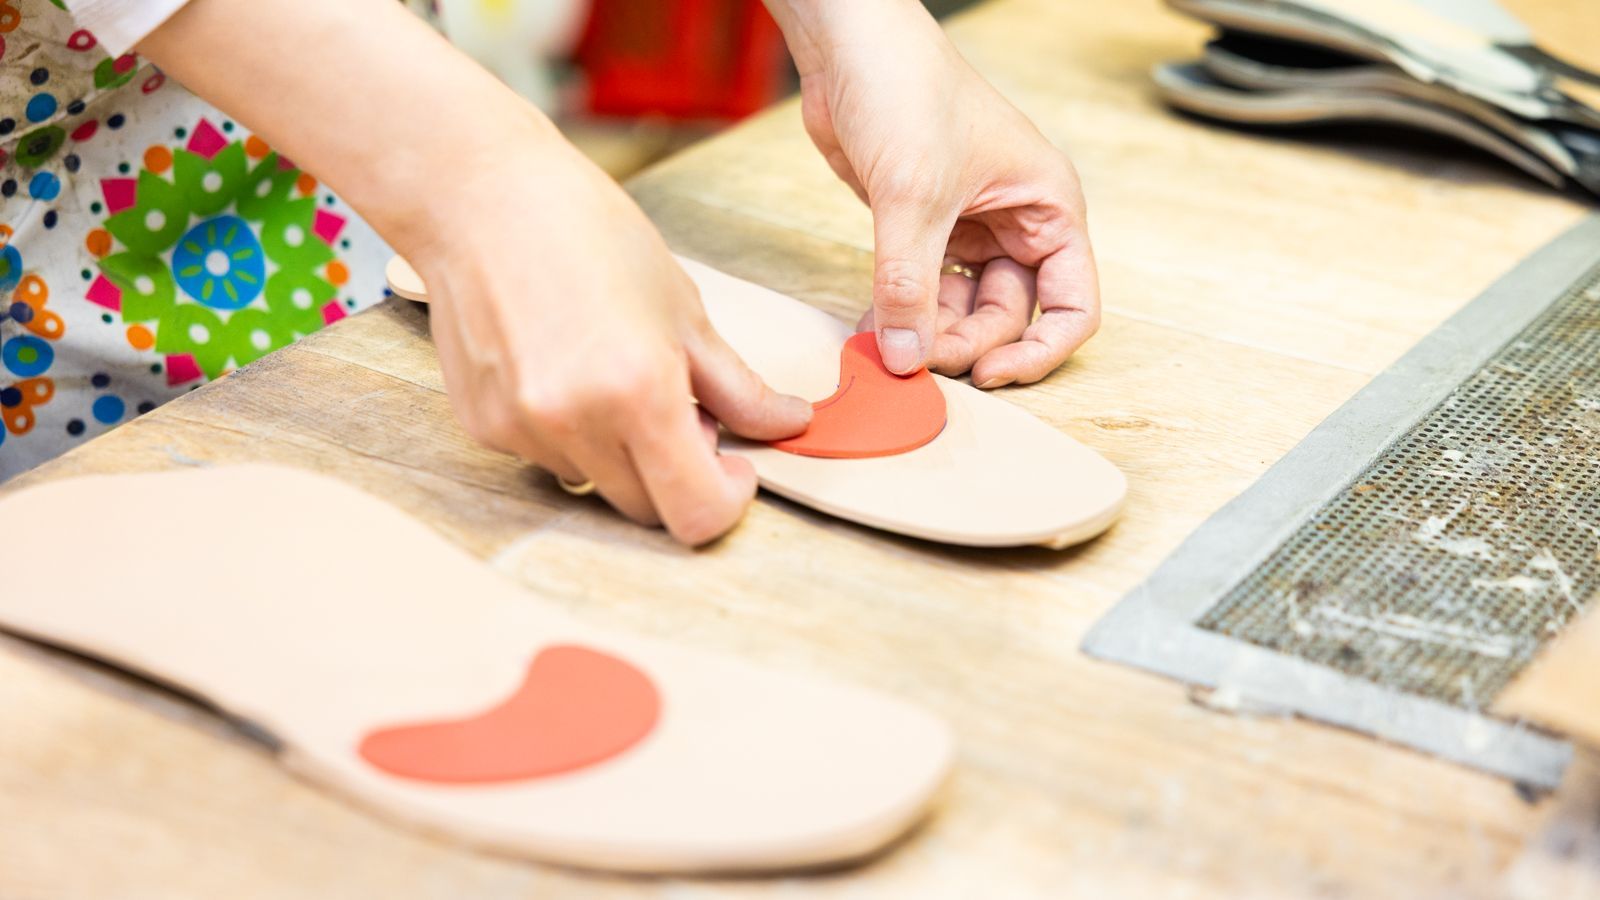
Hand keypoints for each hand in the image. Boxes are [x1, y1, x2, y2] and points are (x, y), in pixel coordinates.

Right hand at [410, 128, 810, 544]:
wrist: (481, 198)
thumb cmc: (588, 234)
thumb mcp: (683, 309)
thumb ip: (739, 386)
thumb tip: (790, 423)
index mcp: (639, 394)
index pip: (696, 513)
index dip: (727, 499)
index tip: (733, 467)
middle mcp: (576, 424)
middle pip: (647, 510)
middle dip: (676, 474)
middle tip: (680, 407)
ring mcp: (523, 430)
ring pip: (596, 484)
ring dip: (620, 454)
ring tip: (614, 375)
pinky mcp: (484, 427)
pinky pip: (547, 458)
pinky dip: (571, 433)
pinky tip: (562, 365)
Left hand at [767, 0, 1099, 384]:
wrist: (849, 45)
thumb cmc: (906, 90)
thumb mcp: (912, 197)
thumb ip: (910, 287)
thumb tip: (908, 360)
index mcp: (1047, 208)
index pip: (1071, 305)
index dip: (1038, 351)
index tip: (990, 374)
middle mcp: (1016, 222)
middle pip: (1010, 316)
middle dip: (967, 344)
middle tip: (915, 359)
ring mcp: (968, 226)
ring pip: (963, 309)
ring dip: (928, 334)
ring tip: (886, 344)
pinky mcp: (921, 227)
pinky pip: (924, 291)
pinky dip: (902, 314)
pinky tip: (873, 327)